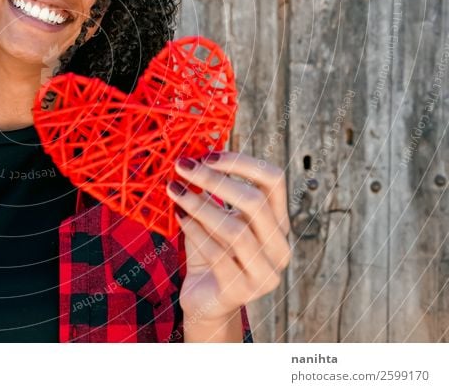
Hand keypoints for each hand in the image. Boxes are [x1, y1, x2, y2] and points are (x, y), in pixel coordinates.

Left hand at [166, 151, 290, 324]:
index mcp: (278, 223)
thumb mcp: (214, 217)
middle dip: (215, 180)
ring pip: (236, 230)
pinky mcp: (242, 291)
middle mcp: (280, 248)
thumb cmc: (210, 252)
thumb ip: (211, 192)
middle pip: (255, 202)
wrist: (205, 300)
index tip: (206, 154)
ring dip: (200, 205)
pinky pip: (217, 255)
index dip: (241, 162)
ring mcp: (265, 273)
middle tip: (182, 166)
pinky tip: (177, 216)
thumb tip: (193, 154)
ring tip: (174, 190)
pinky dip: (194, 231)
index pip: (274, 180)